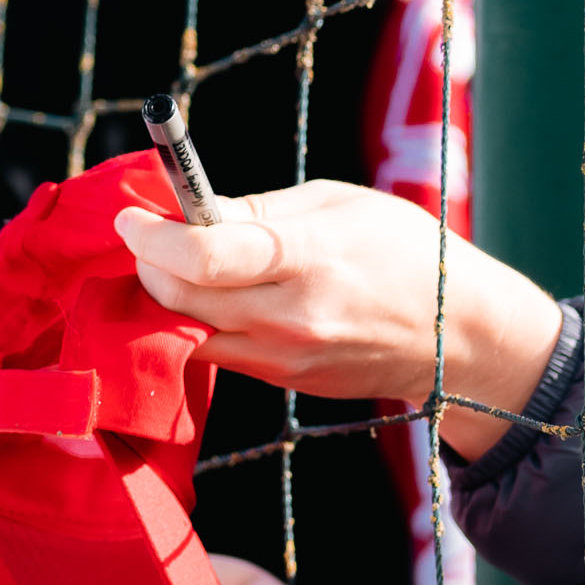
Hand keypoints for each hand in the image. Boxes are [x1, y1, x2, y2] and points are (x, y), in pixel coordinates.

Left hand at [117, 182, 562, 461]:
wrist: (457, 337)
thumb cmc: (401, 250)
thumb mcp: (337, 203)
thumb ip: (257, 211)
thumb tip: (189, 209)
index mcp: (308, 255)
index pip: (202, 255)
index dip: (150, 236)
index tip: (128, 217)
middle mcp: (290, 314)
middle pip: (178, 297)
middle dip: (148, 264)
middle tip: (147, 236)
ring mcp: (284, 356)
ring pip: (187, 330)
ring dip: (167, 296)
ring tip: (180, 262)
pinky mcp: (281, 380)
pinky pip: (215, 350)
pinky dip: (197, 321)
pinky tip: (211, 295)